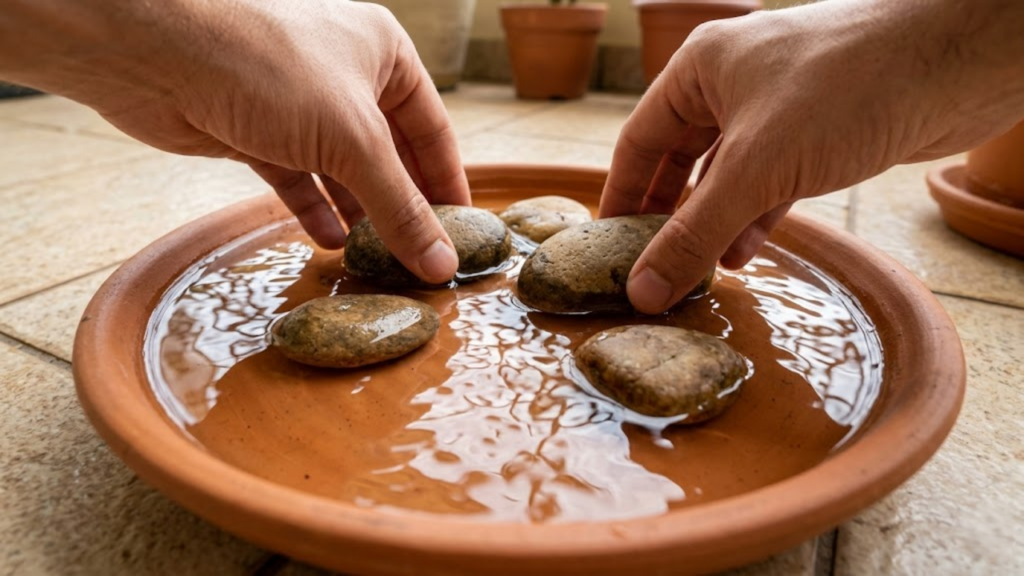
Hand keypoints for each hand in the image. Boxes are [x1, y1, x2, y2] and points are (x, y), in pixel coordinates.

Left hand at [2, 0, 469, 283]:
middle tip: (420, 258)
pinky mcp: (257, 132)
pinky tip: (329, 243)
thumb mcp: (353, 142)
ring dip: (358, 214)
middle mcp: (346, 76)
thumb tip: (441, 264)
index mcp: (385, 56)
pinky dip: (314, 210)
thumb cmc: (271, 71)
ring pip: (342, 171)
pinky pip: (298, 179)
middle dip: (401, 206)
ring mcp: (299, 106)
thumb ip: (399, 207)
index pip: (433, 131)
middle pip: (388, 154)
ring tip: (376, 260)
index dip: (448, 185)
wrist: (157, 54)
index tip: (463, 236)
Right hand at [600, 0, 1023, 312]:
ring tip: (699, 271)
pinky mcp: (820, 133)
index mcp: (700, 69)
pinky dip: (754, 217)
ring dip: (713, 223)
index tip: (609, 248)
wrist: (957, 63)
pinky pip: (769, 181)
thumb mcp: (754, 170)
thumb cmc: (844, 92)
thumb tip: (642, 292)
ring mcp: (779, 108)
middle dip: (669, 216)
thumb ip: (694, 234)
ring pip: (727, 174)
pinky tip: (743, 253)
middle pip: (681, 159)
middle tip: (652, 267)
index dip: (621, 196)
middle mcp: (734, 83)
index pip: (640, 141)